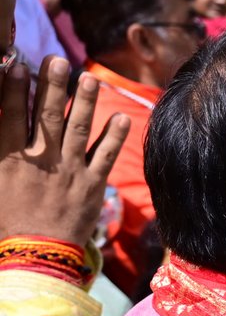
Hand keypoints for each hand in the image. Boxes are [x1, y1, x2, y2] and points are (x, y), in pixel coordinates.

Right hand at [0, 57, 129, 247]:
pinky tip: (122, 116)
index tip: (18, 62)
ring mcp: (68, 172)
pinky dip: (115, 136)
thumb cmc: (6, 221)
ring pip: (78, 130)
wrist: (36, 256)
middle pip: (46, 115)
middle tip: (57, 59)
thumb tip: (3, 124)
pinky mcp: (91, 186)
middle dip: (52, 85)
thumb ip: (1, 150)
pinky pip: (105, 156)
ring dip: (85, 102)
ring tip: (89, 77)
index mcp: (9, 158)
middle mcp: (40, 160)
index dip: (14, 87)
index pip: (10, 114)